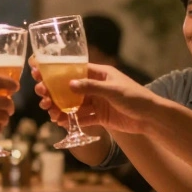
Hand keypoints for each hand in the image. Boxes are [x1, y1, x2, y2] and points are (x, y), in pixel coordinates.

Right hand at [31, 61, 152, 133]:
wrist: (151, 118)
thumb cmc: (135, 97)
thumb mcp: (112, 90)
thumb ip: (91, 87)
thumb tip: (69, 84)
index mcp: (100, 74)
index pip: (75, 69)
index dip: (57, 71)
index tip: (40, 72)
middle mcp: (96, 87)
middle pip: (70, 88)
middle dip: (55, 92)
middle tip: (42, 97)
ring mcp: (97, 102)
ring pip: (74, 104)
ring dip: (61, 108)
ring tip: (49, 112)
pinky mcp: (100, 117)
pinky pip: (82, 117)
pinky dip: (71, 120)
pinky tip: (60, 122)